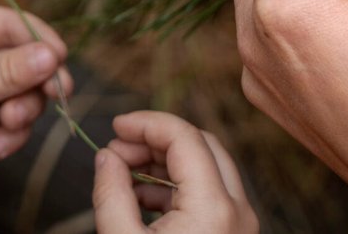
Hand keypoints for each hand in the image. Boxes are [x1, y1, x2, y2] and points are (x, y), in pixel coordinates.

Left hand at [0, 6, 72, 160]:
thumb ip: (8, 71)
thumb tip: (51, 56)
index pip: (10, 24)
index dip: (39, 38)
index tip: (59, 57)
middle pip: (27, 58)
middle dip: (37, 80)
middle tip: (57, 92)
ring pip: (26, 93)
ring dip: (24, 111)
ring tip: (9, 123)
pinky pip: (16, 123)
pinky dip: (13, 135)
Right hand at [92, 111, 257, 232]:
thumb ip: (110, 196)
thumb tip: (106, 157)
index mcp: (213, 208)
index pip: (185, 137)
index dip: (146, 123)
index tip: (116, 126)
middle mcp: (238, 210)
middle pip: (202, 146)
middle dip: (157, 140)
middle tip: (118, 149)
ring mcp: (240, 223)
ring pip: (207, 168)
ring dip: (165, 163)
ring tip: (123, 173)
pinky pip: (209, 195)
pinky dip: (175, 188)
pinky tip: (140, 197)